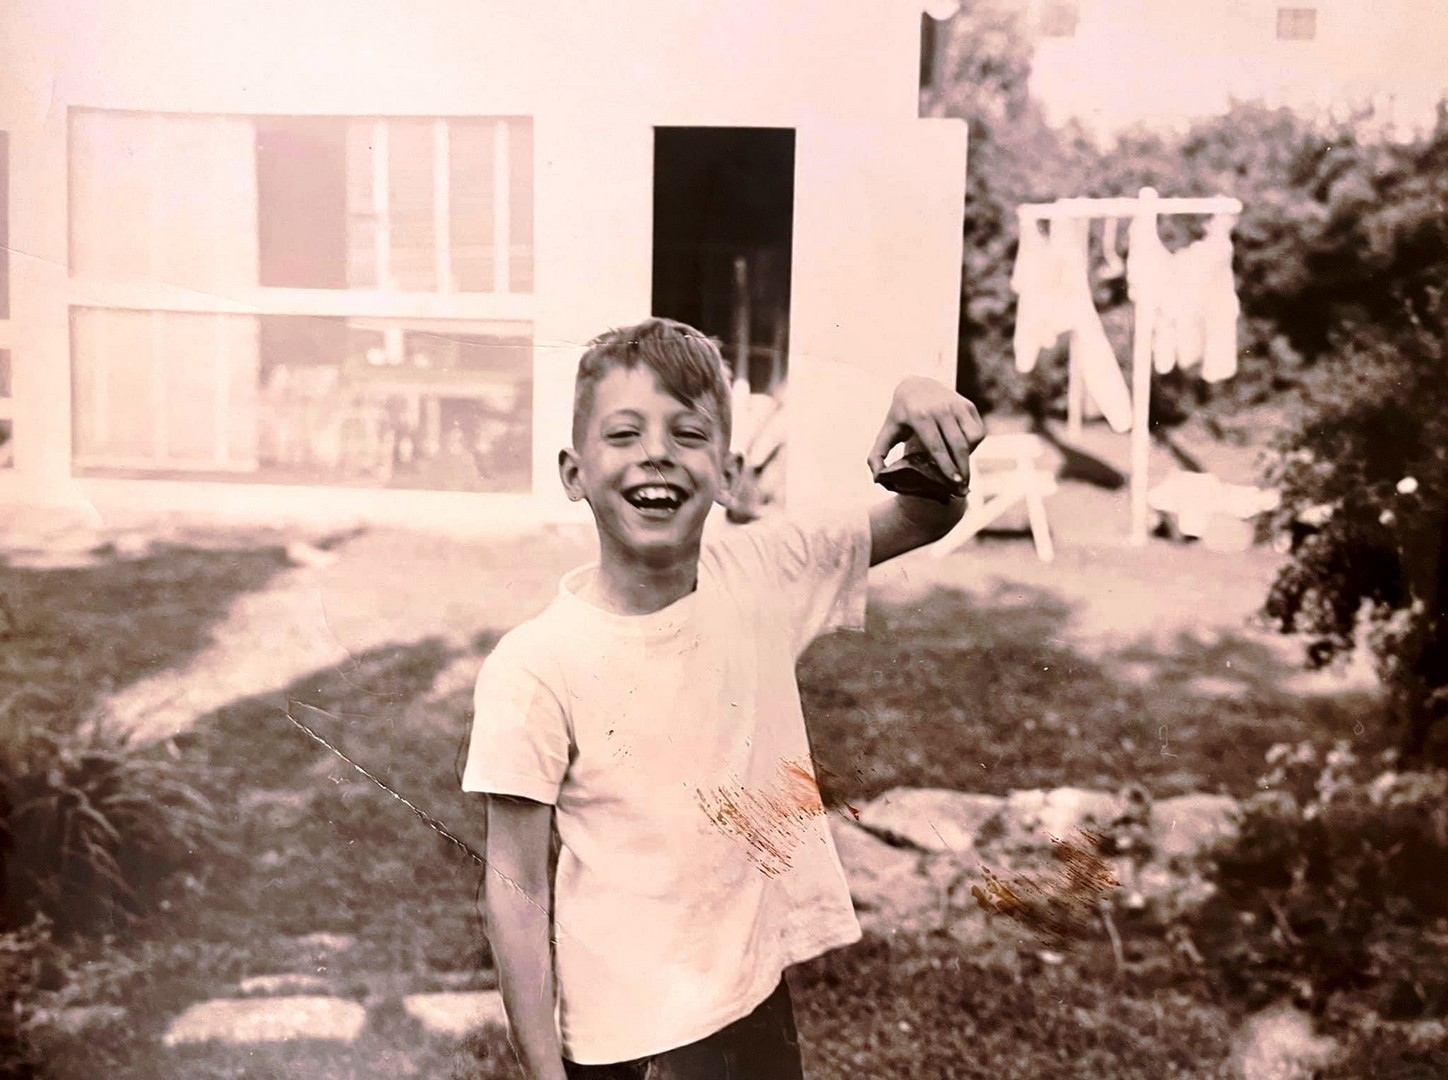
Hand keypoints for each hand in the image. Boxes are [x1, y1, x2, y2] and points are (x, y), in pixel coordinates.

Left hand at [867, 377, 985, 494]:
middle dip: (962, 468)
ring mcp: (956, 405)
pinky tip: (961, 452)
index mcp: (919, 416)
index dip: (946, 466)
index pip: (936, 445)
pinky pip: (978, 431)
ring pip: (971, 438)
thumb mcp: (886, 432)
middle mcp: (940, 408)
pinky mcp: (968, 405)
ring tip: (958, 467)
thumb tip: (878, 478)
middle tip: (962, 487)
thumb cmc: (900, 416)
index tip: (953, 482)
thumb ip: (877, 456)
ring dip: (967, 457)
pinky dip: (973, 446)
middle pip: (957, 445)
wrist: (916, 385)